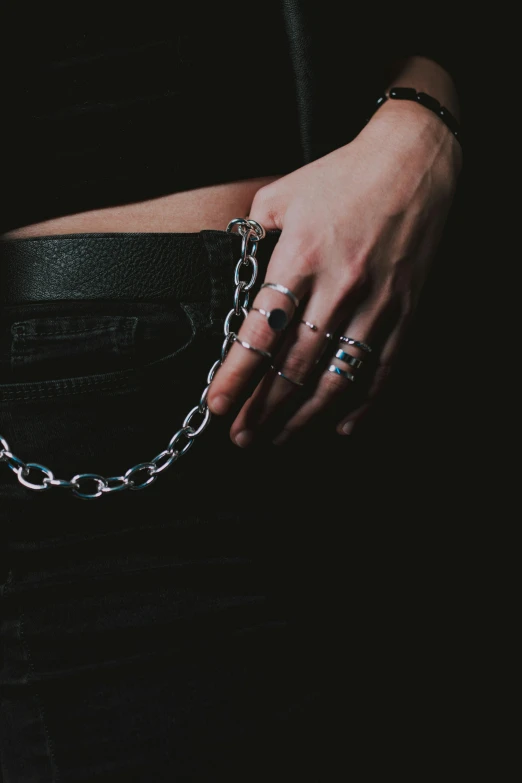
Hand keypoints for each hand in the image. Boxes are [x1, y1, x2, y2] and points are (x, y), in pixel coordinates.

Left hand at [207, 101, 461, 446]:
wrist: (413, 162)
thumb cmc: (342, 177)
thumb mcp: (281, 195)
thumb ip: (252, 237)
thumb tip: (235, 273)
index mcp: (300, 258)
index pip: (261, 333)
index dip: (236, 376)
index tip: (217, 406)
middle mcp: (338, 287)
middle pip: (294, 367)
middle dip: (263, 409)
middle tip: (241, 438)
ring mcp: (376, 304)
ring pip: (337, 378)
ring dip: (304, 417)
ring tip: (279, 439)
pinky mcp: (406, 311)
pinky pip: (384, 369)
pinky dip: (364, 404)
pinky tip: (341, 426)